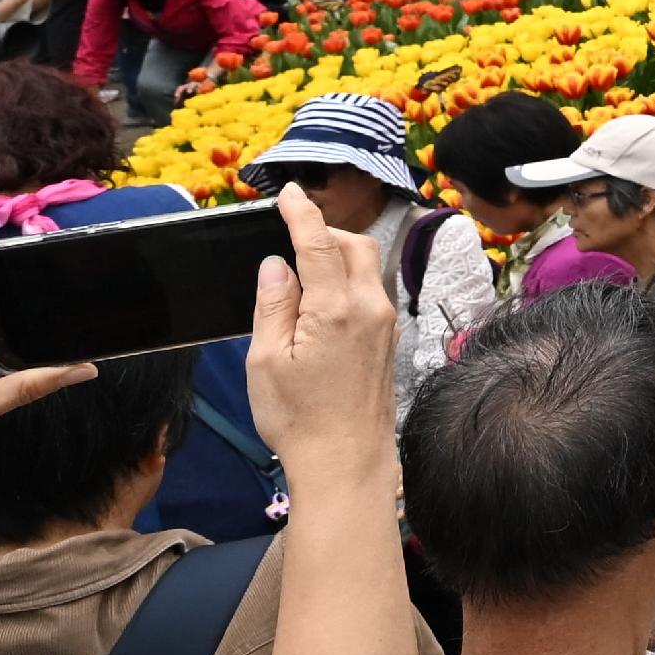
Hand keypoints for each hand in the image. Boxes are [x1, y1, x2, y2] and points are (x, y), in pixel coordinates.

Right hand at [243, 184, 397, 499]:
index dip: (301, 212)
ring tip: (301, 270)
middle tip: (290, 234)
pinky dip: (348, 280)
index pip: (318, 243)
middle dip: (324, 231)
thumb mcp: (266, 361)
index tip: (289, 192)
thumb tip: (277, 265)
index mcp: (336, 309)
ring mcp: (386, 324)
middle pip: (355, 245)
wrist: (347, 463)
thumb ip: (273, 304)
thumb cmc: (299, 419)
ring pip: (367, 267)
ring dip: (338, 256)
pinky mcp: (389, 340)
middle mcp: (370, 308)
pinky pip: (371, 292)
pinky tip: (321, 299)